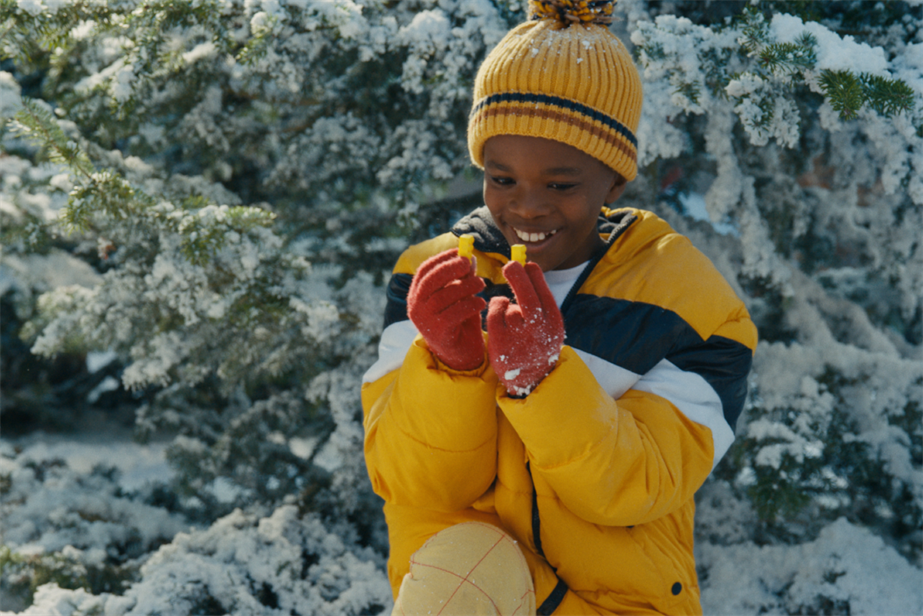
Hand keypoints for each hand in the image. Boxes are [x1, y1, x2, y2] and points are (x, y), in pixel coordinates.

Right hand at [407, 249, 486, 370]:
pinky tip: (481, 302)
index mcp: (417, 295)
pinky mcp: (438, 333)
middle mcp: (416, 307)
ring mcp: (425, 321)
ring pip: (444, 296)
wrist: (460, 356)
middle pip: (431, 280)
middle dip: (451, 268)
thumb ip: (463, 279)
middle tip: (469, 263)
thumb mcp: (461, 296)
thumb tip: (470, 257)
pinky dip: (470, 305)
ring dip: (465, 286)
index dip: (443, 258)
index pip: (425, 270)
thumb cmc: (460, 322)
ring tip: (481, 284)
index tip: (460, 251)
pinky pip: (454, 313)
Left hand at [487, 261, 564, 395]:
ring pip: (508, 306)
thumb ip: (540, 299)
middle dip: (518, 277)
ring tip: (508, 310)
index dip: (535, 277)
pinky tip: (499, 311)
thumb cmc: (538, 342)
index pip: (544, 294)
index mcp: (553, 323)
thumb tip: (528, 265)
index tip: (528, 264)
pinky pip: (494, 313)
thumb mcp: (549, 324)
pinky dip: (495, 307)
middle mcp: (538, 330)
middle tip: (511, 264)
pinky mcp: (501, 341)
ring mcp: (518, 337)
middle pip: (527, 298)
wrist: (531, 378)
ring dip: (505, 302)